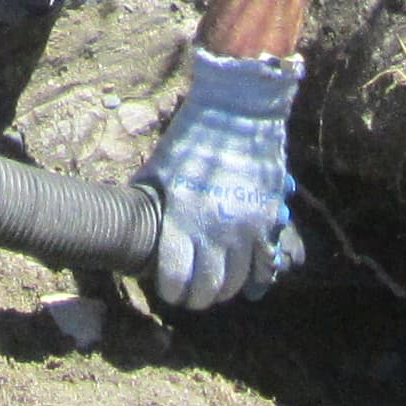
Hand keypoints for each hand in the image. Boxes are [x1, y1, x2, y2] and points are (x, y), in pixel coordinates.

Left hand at [144, 47, 302, 307]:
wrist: (240, 108)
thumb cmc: (192, 136)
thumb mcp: (160, 169)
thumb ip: (151, 202)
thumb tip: (136, 224)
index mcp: (182, 218)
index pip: (175, 278)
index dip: (170, 291)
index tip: (168, 290)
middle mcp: (216, 230)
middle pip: (207, 288)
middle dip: (195, 297)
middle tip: (190, 293)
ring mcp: (246, 228)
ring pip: (236, 283)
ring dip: (222, 289)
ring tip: (214, 285)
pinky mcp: (269, 221)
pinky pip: (265, 266)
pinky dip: (254, 279)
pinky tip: (245, 282)